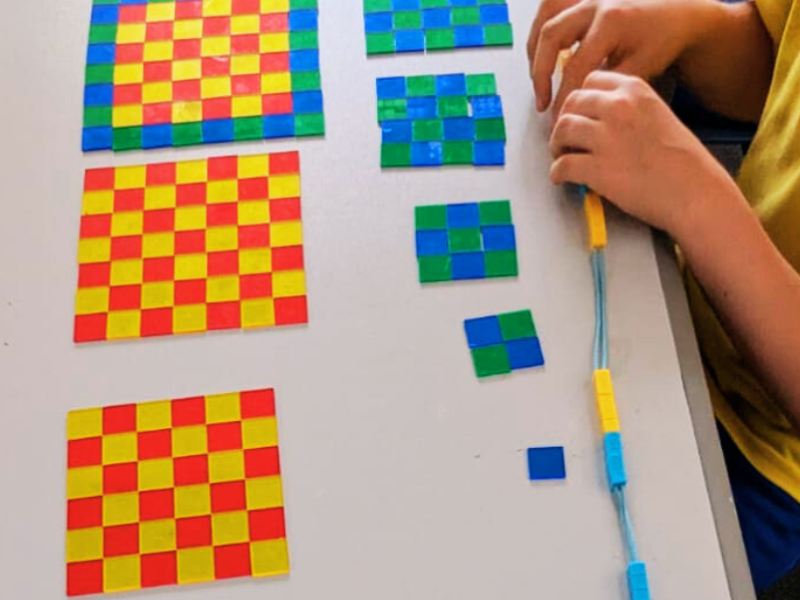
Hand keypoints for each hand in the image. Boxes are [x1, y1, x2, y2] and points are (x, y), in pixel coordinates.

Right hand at [528, 0, 717, 114]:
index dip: (563, 96)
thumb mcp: (639, 69)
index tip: (559, 118)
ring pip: (545, 17)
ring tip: (538, 78)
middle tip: (542, 103)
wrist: (676, 15)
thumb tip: (576, 107)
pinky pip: (550, 7)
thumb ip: (606, 86)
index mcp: (611, 21)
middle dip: (540, 74)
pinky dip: (541, 30)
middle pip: (551, 36)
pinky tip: (542, 52)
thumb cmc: (661, 42)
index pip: (575, 65)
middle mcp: (595, 4)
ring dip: (535, 50)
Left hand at [549, 71, 738, 238]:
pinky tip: (562, 177)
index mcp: (635, 91)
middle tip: (565, 137)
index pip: (592, 80)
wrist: (695, 192)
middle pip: (571, 103)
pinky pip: (562, 165)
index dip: (581, 99)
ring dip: (557, 145)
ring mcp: (606, 137)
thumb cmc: (684, 162)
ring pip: (561, 130)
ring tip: (562, 156)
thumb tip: (601, 119)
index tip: (579, 112)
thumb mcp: (659, 116)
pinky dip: (557, 173)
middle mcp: (618, 108)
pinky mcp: (596, 168)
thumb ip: (630, 110)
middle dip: (564, 119)